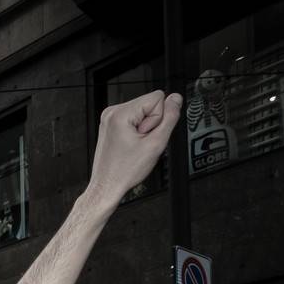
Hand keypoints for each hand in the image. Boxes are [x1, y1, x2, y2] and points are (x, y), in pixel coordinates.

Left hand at [87, 90, 182, 207]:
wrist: (108, 185)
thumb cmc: (124, 171)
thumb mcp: (156, 144)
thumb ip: (170, 118)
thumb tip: (176, 99)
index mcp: (120, 113)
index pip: (157, 97)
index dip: (159, 118)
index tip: (148, 135)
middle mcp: (112, 112)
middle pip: (149, 104)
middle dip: (151, 123)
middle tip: (141, 142)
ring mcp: (110, 118)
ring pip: (143, 112)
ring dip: (144, 128)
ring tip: (135, 145)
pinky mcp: (111, 124)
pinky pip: (134, 119)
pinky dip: (136, 131)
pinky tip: (131, 144)